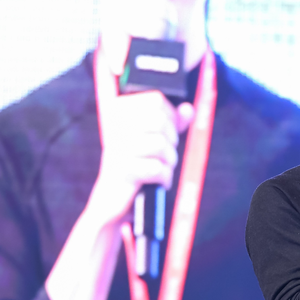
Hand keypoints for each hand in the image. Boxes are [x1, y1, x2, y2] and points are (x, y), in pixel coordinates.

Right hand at [86, 90, 195, 224]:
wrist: (112, 199)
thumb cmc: (135, 165)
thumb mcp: (154, 138)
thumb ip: (172, 122)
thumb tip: (187, 109)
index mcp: (119, 111)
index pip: (156, 100)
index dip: (170, 117)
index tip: (166, 133)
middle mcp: (115, 125)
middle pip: (160, 120)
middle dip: (171, 140)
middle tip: (163, 154)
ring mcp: (117, 147)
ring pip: (161, 144)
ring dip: (168, 161)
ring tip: (159, 168)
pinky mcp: (122, 170)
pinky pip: (157, 168)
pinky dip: (163, 178)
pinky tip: (155, 181)